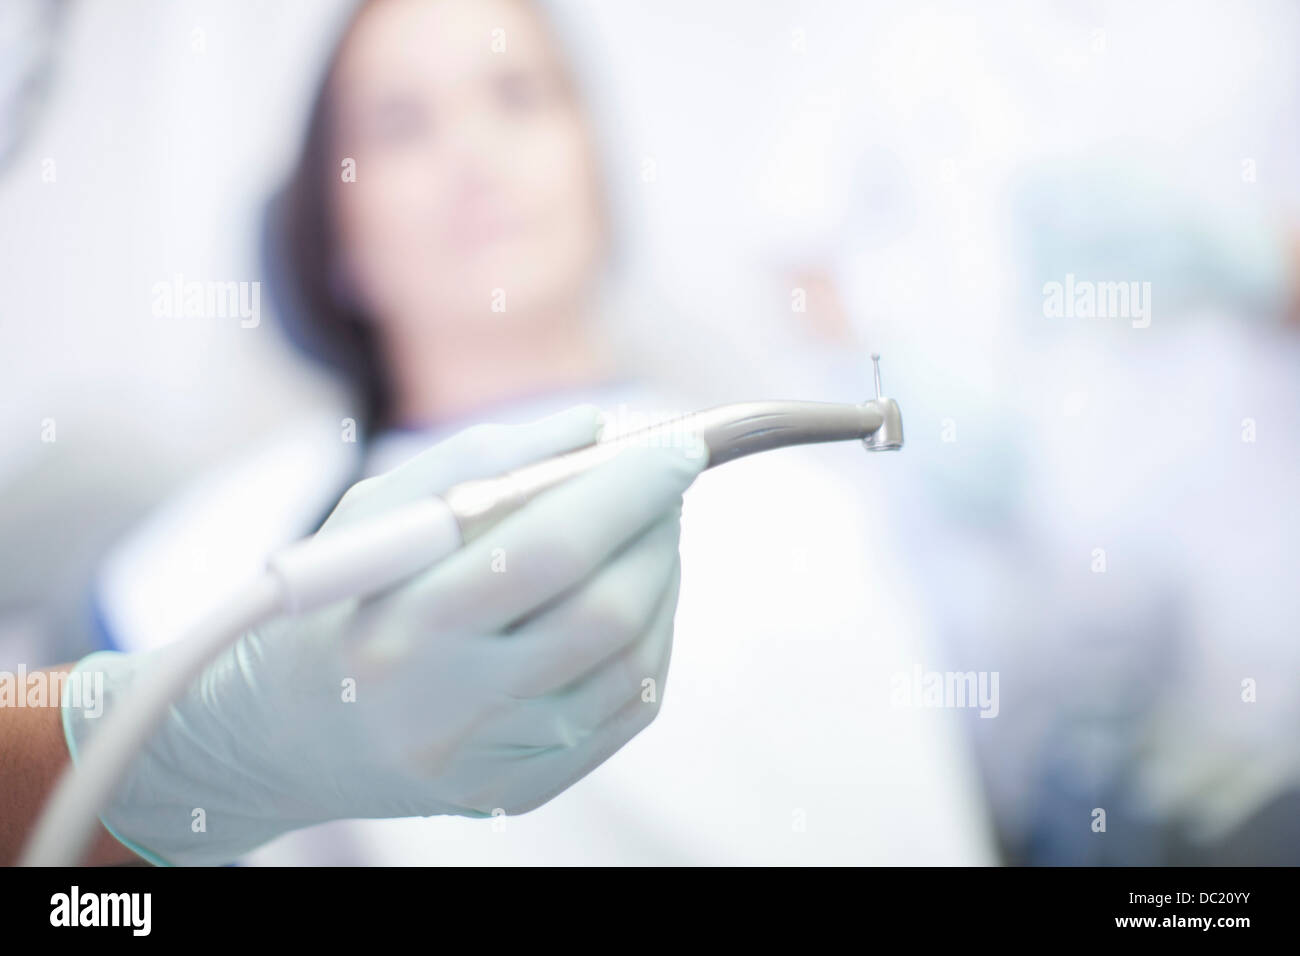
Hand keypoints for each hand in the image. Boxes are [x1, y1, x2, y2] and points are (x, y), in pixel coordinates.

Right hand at [63, 405, 702, 864]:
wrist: (290, 737)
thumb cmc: (339, 604)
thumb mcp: (379, 514)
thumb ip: (483, 460)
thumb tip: (593, 428)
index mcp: (402, 627)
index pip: (548, 552)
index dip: (627, 493)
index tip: (677, 447)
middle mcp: (452, 709)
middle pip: (606, 613)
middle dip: (657, 532)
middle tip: (665, 482)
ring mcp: (495, 762)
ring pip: (634, 661)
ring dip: (662, 578)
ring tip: (645, 531)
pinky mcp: (526, 789)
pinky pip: (631, 706)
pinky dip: (651, 634)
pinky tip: (632, 594)